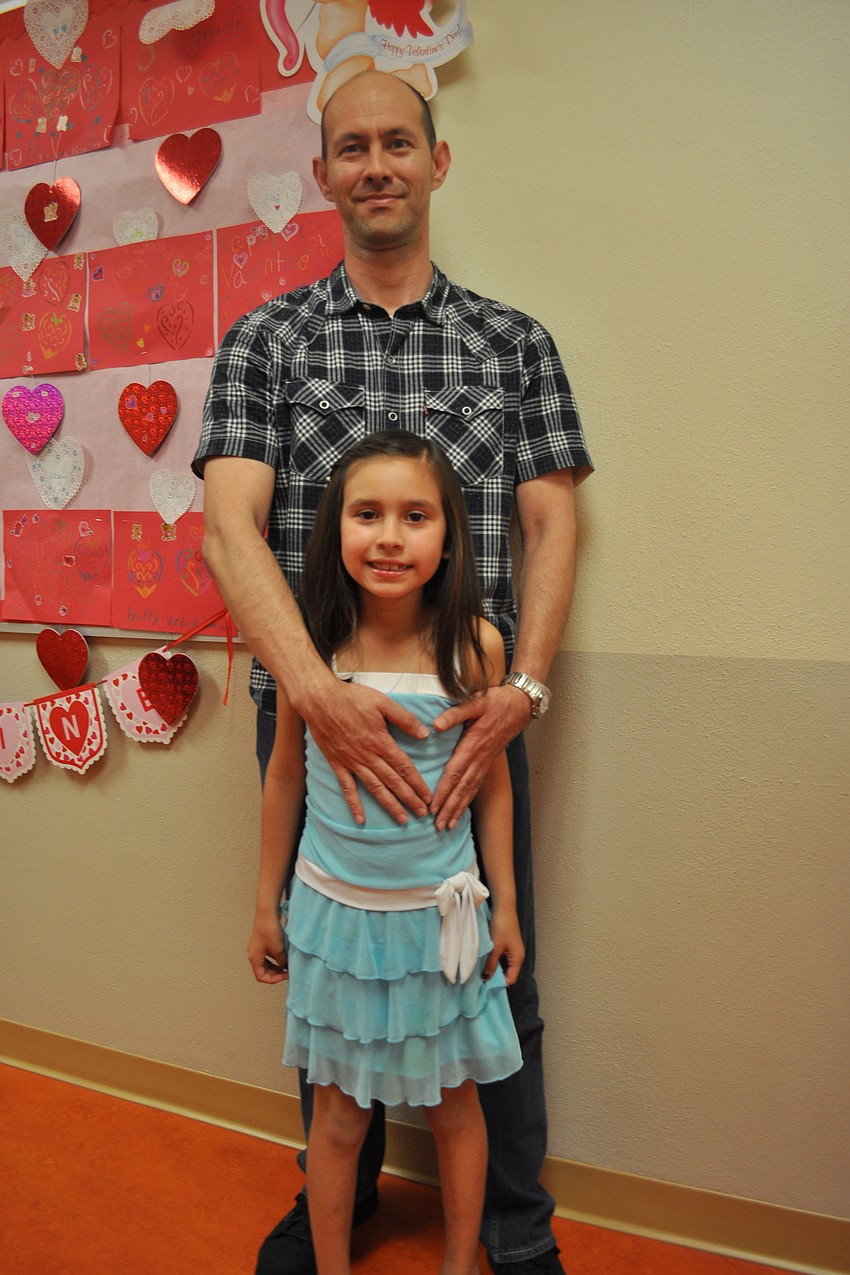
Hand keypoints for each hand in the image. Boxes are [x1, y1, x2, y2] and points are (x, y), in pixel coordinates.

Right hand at [248, 913, 287, 983]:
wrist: (267, 912)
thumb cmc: (269, 929)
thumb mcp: (278, 949)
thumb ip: (281, 961)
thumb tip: (285, 967)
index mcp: (254, 958)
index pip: (261, 976)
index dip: (274, 979)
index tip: (285, 975)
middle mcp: (254, 954)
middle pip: (263, 971)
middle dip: (275, 974)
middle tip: (287, 972)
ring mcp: (257, 948)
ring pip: (266, 964)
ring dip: (276, 967)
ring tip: (287, 966)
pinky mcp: (262, 942)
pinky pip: (268, 956)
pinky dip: (276, 959)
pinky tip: (284, 956)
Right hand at [296, 678, 431, 825]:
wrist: (319, 700)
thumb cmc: (351, 698)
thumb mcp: (382, 702)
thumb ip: (404, 719)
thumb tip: (424, 733)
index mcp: (381, 741)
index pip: (403, 767)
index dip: (417, 783)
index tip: (427, 796)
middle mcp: (367, 756)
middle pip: (392, 781)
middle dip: (409, 799)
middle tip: (422, 813)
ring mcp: (352, 762)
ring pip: (374, 788)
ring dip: (389, 805)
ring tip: (401, 819)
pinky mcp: (337, 764)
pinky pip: (347, 788)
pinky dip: (354, 804)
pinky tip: (360, 819)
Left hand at [430, 685, 530, 828]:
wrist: (520, 705)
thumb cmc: (496, 702)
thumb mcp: (476, 702)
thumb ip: (455, 714)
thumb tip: (435, 725)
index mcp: (473, 744)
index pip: (455, 772)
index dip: (444, 791)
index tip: (433, 806)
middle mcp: (479, 758)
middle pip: (462, 788)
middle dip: (449, 808)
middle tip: (437, 826)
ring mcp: (485, 762)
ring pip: (470, 790)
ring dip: (458, 809)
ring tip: (447, 826)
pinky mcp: (488, 762)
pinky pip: (476, 785)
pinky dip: (467, 800)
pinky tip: (461, 811)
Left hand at [483, 907, 524, 985]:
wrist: (504, 908)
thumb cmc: (502, 926)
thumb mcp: (495, 948)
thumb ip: (491, 964)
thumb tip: (486, 978)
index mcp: (518, 958)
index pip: (511, 978)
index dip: (500, 983)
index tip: (487, 985)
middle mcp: (517, 956)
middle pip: (508, 973)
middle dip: (496, 977)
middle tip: (483, 979)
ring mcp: (513, 951)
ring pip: (504, 966)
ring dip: (495, 968)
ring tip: (483, 970)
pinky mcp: (508, 945)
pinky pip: (502, 958)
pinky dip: (495, 961)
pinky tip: (486, 960)